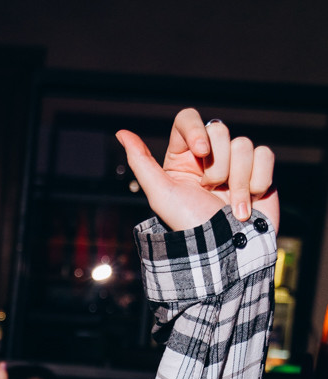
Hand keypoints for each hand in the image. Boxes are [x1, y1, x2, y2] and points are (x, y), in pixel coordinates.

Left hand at [117, 109, 277, 231]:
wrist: (225, 252)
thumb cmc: (189, 226)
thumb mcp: (161, 195)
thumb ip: (141, 163)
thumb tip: (121, 133)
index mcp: (183, 157)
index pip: (188, 119)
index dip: (197, 130)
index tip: (201, 152)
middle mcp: (209, 157)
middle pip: (220, 129)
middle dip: (217, 165)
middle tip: (210, 190)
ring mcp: (235, 164)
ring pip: (243, 144)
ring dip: (238, 180)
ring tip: (230, 207)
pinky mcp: (259, 172)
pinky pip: (264, 154)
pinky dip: (257, 181)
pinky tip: (248, 203)